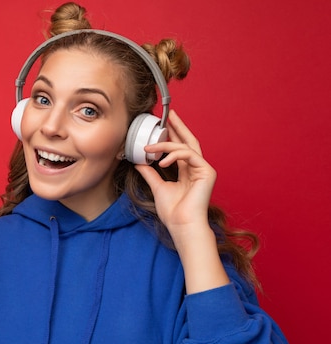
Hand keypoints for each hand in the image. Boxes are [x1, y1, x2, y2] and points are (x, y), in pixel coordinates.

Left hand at [134, 110, 215, 238]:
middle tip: (168, 114)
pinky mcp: (207, 172)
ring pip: (185, 147)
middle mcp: (197, 168)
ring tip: (149, 147)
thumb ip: (150, 173)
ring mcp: (203, 169)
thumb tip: (139, 161)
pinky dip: (174, 155)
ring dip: (166, 144)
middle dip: (178, 126)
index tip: (164, 123)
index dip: (173, 134)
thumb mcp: (157, 187)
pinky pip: (189, 155)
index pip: (180, 147)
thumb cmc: (173, 211)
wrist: (182, 225)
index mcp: (187, 171)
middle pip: (188, 141)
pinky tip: (162, 162)